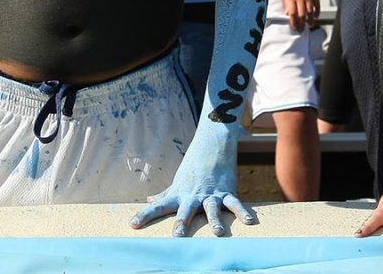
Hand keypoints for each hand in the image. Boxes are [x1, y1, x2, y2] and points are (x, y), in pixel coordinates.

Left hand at [130, 129, 253, 235]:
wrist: (212, 146)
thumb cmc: (192, 168)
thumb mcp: (178, 182)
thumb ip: (165, 193)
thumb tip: (150, 200)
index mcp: (179, 195)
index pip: (159, 206)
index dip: (145, 215)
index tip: (133, 225)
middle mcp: (193, 196)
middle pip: (185, 210)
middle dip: (181, 223)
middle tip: (177, 237)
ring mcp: (211, 194)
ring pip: (212, 209)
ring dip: (215, 221)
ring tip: (218, 233)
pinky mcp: (226, 191)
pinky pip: (235, 203)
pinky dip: (242, 212)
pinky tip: (249, 221)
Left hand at [283, 0, 319, 30]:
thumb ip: (287, 2)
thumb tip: (288, 14)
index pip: (292, 13)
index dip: (293, 22)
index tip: (293, 28)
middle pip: (301, 14)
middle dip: (301, 24)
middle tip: (301, 31)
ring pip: (310, 12)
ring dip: (310, 20)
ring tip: (310, 26)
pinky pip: (317, 6)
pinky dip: (317, 12)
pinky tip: (316, 16)